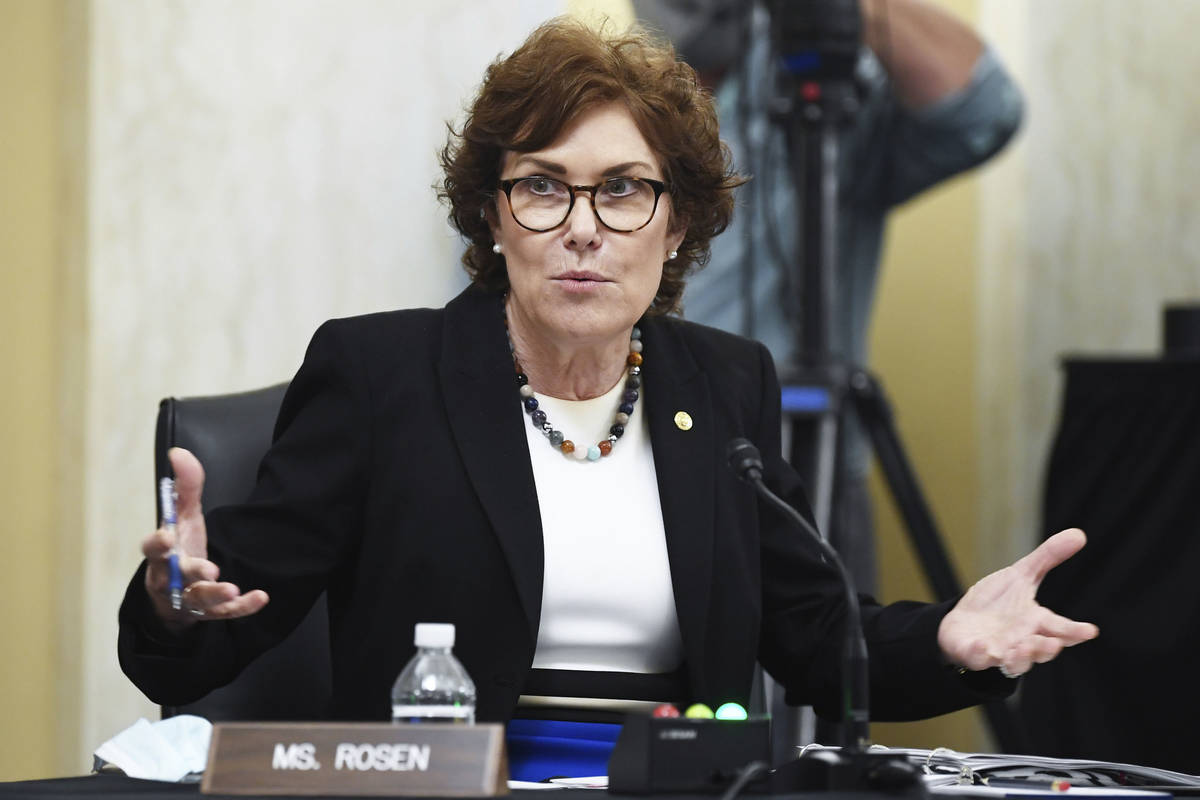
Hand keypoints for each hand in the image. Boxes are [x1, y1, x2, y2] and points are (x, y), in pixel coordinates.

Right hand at [141, 447, 268, 629]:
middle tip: (209, 570)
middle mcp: (170, 578)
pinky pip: (225, 613)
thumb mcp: (183, 517)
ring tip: (231, 588)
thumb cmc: (180, 549)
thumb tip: (178, 452)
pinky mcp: (208, 612)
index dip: (157, 544)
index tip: (167, 537)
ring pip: (198, 599)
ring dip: (215, 594)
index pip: (152, 549)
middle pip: (175, 577)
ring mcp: (188, 597)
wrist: (178, 593)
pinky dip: (242, 607)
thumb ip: (184, 487)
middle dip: (191, 572)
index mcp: (161, 554)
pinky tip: (260, 597)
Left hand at [938, 528, 1098, 676]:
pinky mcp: (976, 655)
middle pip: (1040, 649)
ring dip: (1021, 657)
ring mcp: (1000, 650)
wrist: (963, 622)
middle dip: (1047, 648)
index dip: (1075, 631)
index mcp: (1035, 621)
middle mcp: (1022, 640)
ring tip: (1022, 647)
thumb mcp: (1021, 575)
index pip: (1060, 628)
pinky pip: (980, 659)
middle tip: (1055, 643)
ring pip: (1016, 662)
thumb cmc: (998, 602)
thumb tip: (1079, 533)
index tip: (1090, 630)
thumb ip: (1047, 558)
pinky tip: (984, 648)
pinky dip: (982, 655)